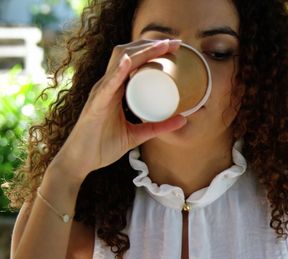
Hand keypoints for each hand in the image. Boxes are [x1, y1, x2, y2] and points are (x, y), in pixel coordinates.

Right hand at [53, 39, 186, 180]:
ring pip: (120, 63)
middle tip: (176, 43)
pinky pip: (107, 86)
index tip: (175, 47)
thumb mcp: (137, 135)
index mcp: (115, 88)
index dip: (152, 50)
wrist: (80, 161)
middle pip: (129, 55)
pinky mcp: (95, 105)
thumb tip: (183, 120)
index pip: (134, 61)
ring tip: (161, 46)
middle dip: (151, 45)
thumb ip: (157, 127)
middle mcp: (107, 85)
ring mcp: (100, 93)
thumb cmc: (103, 145)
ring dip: (142, 52)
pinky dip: (118, 73)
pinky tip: (128, 63)